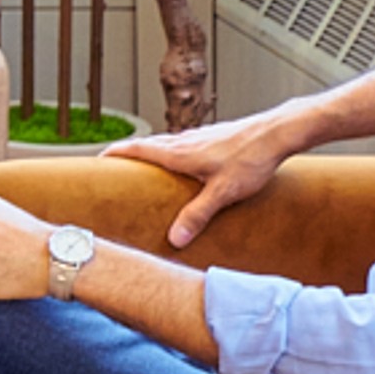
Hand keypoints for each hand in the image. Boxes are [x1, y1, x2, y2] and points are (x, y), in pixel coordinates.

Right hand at [104, 115, 299, 250]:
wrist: (276, 133)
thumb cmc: (251, 160)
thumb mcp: (223, 193)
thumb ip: (197, 215)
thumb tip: (173, 239)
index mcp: (180, 153)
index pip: (137, 149)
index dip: (115, 153)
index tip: (98, 160)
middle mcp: (185, 141)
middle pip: (147, 145)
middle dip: (128, 155)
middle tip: (115, 168)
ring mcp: (199, 136)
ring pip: (165, 143)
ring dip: (150, 153)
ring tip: (144, 170)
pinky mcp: (213, 137)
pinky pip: (182, 143)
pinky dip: (171, 152)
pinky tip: (184, 165)